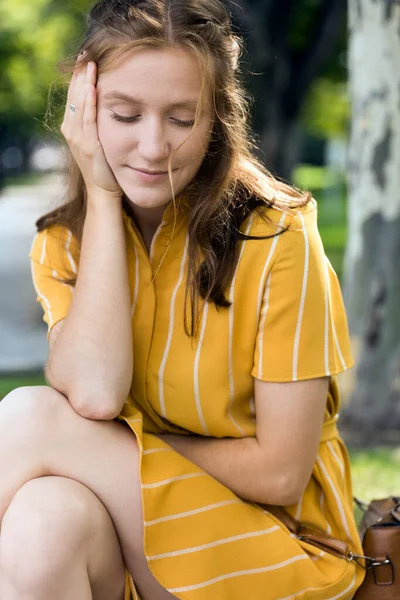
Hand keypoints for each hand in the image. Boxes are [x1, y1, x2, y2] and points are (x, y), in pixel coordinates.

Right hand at [61, 57, 122, 200]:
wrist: (104, 193)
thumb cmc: (106, 168)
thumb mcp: (100, 141)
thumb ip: (99, 125)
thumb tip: (107, 105)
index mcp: (73, 128)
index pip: (75, 96)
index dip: (79, 77)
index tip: (86, 58)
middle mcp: (72, 131)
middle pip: (73, 95)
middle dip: (80, 74)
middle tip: (86, 53)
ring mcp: (78, 139)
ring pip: (78, 104)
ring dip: (83, 82)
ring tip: (89, 63)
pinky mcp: (89, 146)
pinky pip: (87, 119)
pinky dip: (89, 102)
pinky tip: (92, 87)